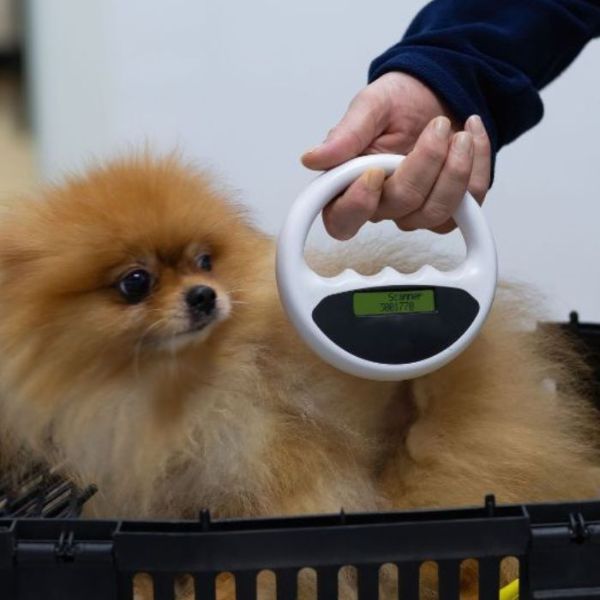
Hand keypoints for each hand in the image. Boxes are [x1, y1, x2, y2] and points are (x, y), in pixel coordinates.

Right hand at [301, 72, 491, 238]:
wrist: (439, 91)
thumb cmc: (400, 100)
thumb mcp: (370, 106)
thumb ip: (345, 135)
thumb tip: (312, 159)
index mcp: (350, 185)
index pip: (341, 220)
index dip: (357, 206)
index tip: (374, 172)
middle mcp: (382, 205)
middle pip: (401, 208)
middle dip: (425, 164)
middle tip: (438, 126)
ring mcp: (417, 211)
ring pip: (436, 213)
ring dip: (456, 170)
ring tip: (459, 132)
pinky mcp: (451, 208)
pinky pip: (469, 204)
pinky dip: (477, 166)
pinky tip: (472, 134)